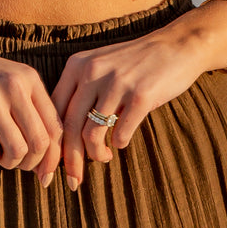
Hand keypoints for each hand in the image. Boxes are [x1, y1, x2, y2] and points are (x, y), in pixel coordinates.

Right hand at [0, 32, 63, 181]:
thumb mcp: (9, 79)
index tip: (45, 172)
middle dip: (32, 163)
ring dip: (10, 162)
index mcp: (29, 78)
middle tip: (19, 164)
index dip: (53, 156)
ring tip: (0, 155)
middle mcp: (14, 87)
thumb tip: (49, 156)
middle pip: (40, 142)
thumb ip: (30, 108)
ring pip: (17, 151)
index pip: (55, 126)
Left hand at [50, 24, 206, 189]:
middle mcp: (93, 72)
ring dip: (96, 154)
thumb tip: (61, 136)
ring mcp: (117, 83)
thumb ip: (79, 91)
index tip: (50, 167)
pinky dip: (119, 144)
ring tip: (103, 158)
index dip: (51, 144)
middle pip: (69, 126)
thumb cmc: (135, 63)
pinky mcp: (141, 95)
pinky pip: (121, 132)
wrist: (177, 45)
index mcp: (77, 65)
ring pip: (91, 133)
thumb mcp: (100, 65)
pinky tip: (121, 143)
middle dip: (69, 160)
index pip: (54, 111)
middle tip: (72, 182)